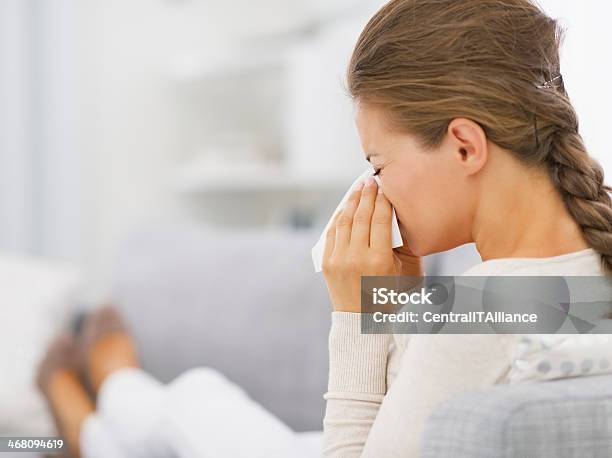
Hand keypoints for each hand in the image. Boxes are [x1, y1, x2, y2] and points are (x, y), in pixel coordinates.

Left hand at [322, 177, 422, 312]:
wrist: (360, 321)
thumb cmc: (387, 297)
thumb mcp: (402, 274)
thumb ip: (401, 247)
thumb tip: (396, 216)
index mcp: (379, 260)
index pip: (381, 220)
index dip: (383, 200)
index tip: (385, 187)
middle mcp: (357, 257)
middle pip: (362, 216)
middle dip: (367, 195)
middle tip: (371, 180)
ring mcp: (340, 259)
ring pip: (345, 221)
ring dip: (352, 202)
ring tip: (358, 189)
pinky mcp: (328, 262)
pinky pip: (333, 233)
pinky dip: (339, 217)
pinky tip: (345, 207)